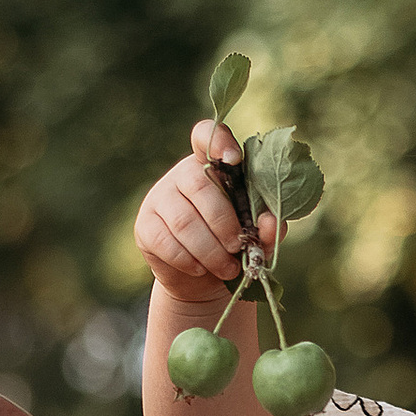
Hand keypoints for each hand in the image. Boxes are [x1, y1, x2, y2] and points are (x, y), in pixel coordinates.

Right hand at [134, 120, 275, 302]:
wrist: (200, 280)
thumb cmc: (233, 246)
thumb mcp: (256, 236)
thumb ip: (266, 227)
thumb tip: (270, 222)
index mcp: (213, 166)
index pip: (206, 136)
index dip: (218, 140)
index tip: (235, 159)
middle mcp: (182, 174)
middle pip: (200, 186)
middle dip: (224, 223)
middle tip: (238, 246)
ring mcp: (160, 197)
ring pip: (184, 221)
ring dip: (210, 250)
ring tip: (227, 267)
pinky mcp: (145, 225)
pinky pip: (166, 241)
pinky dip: (189, 260)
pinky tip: (201, 268)